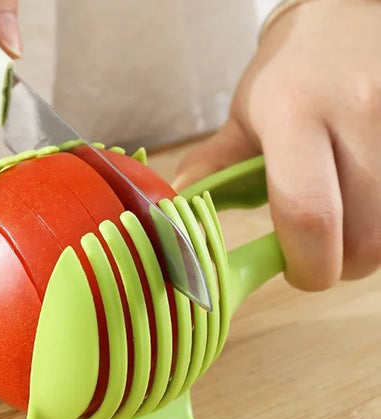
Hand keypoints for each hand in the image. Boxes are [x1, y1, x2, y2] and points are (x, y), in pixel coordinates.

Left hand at [174, 0, 380, 290]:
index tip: (296, 272)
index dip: (306, 264)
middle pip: (364, 238)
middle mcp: (356, 116)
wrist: (346, 19)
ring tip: (340, 224)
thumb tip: (178, 204)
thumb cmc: (290, 72)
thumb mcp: (245, 115)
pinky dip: (380, 221)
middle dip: (339, 266)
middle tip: (317, 254)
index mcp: (294, 114)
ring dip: (364, 246)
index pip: (307, 214)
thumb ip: (215, 165)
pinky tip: (361, 204)